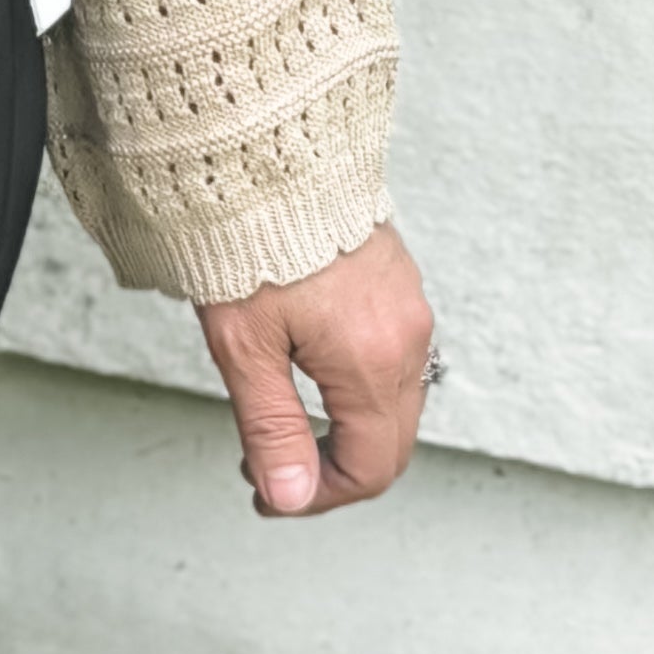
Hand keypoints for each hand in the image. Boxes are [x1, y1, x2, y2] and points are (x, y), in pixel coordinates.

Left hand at [194, 224, 436, 518]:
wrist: (268, 155)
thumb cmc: (247, 241)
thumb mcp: (244, 347)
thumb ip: (271, 428)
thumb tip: (289, 498)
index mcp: (372, 361)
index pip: (371, 468)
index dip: (320, 497)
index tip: (269, 493)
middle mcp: (406, 338)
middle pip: (391, 442)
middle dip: (334, 470)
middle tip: (268, 468)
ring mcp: (410, 308)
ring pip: (396, 403)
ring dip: (348, 429)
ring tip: (282, 420)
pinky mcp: (400, 284)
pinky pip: (395, 360)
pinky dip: (358, 388)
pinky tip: (309, 374)